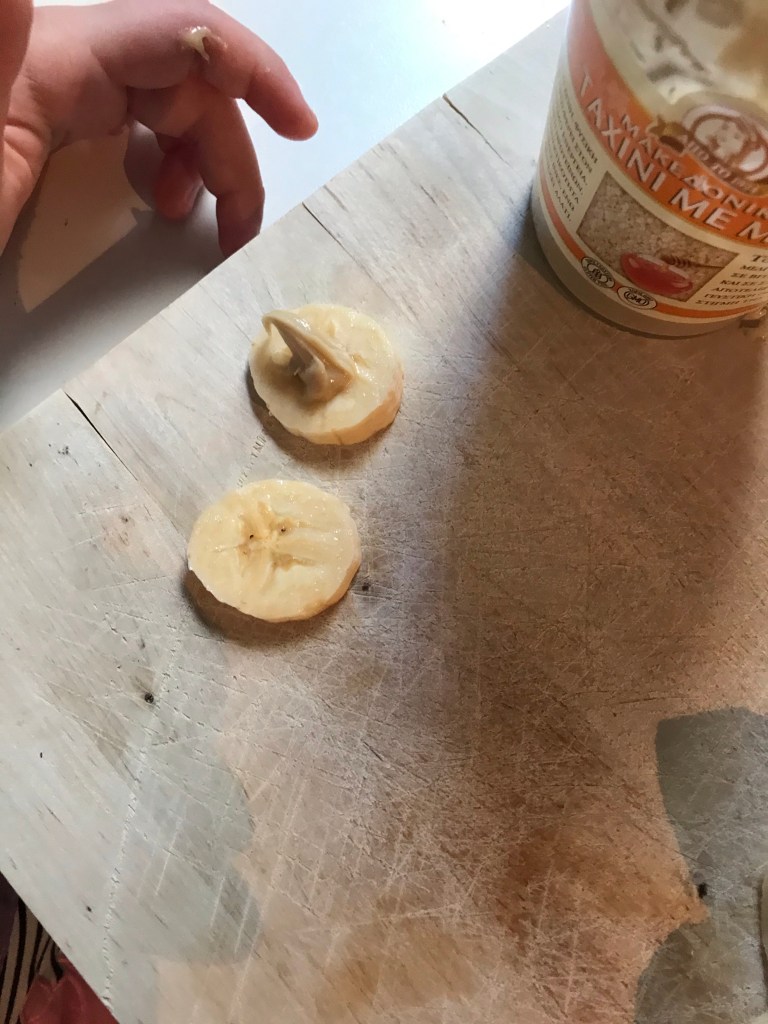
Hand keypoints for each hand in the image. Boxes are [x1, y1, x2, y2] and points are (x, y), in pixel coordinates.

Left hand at [0, 0, 317, 254]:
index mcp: (58, 58)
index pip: (184, 34)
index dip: (253, 70)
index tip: (299, 125)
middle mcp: (66, 61)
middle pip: (187, 84)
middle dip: (227, 154)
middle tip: (238, 233)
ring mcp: (59, 91)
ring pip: (166, 108)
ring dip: (198, 162)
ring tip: (188, 219)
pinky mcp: (51, 119)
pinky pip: (134, 125)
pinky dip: (162, 161)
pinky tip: (157, 198)